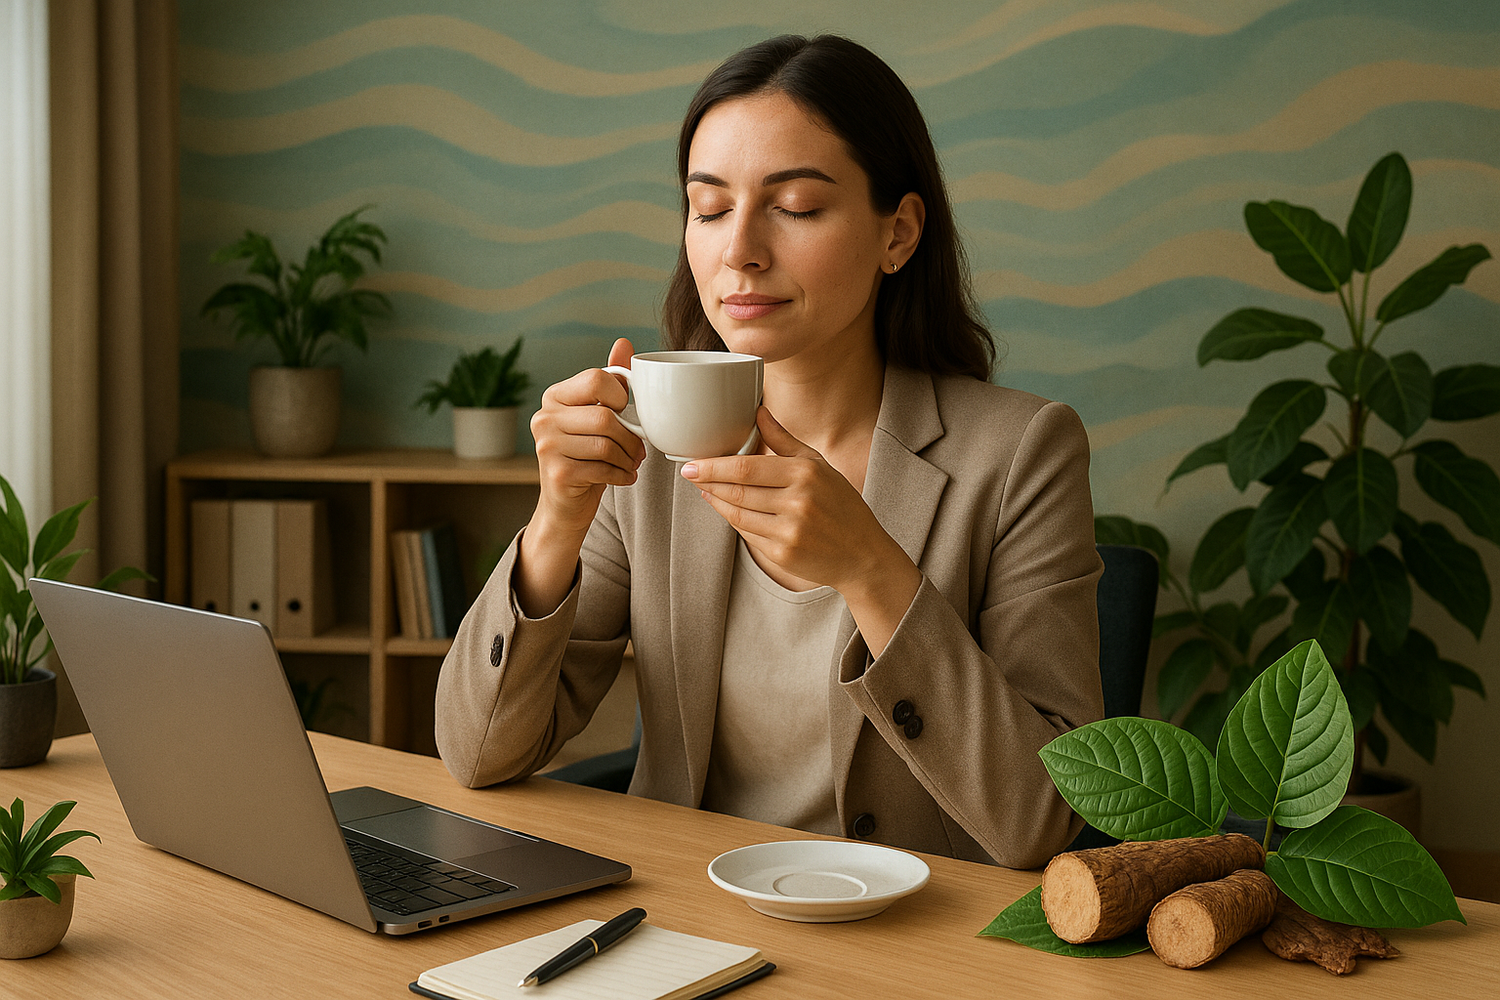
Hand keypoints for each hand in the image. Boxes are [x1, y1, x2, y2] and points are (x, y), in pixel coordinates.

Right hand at [528, 337, 644, 538]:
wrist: (566, 503)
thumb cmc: (586, 454)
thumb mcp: (598, 415)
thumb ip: (610, 382)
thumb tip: (623, 343)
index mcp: (554, 396)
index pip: (595, 380)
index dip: (620, 396)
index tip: (624, 413)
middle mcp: (544, 418)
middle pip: (604, 417)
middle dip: (630, 437)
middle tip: (638, 450)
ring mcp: (546, 447)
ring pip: (606, 445)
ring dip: (628, 458)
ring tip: (631, 463)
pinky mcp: (557, 474)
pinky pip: (603, 469)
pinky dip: (622, 475)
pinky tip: (623, 477)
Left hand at [682, 409, 920, 653]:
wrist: (862, 554)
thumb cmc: (841, 505)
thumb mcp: (819, 465)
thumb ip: (784, 439)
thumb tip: (758, 410)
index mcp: (806, 473)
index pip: (747, 468)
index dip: (714, 466)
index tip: (692, 462)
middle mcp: (798, 502)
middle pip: (737, 490)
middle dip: (707, 481)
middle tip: (688, 473)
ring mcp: (790, 531)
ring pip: (737, 513)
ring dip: (715, 501)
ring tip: (705, 490)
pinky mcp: (783, 555)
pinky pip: (746, 534)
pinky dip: (732, 520)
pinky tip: (725, 509)